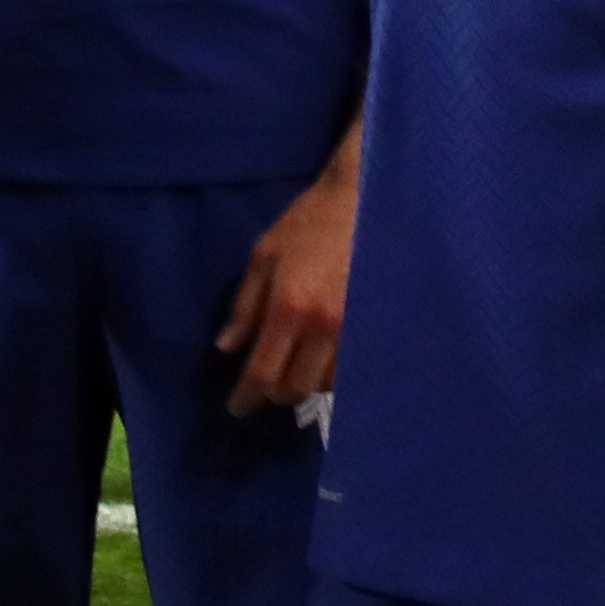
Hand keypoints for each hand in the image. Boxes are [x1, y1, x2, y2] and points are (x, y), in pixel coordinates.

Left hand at [217, 130, 356, 411]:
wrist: (366, 197)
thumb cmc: (309, 220)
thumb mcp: (264, 254)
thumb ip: (245, 305)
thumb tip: (229, 347)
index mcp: (290, 306)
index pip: (263, 371)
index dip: (247, 397)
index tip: (237, 407)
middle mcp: (324, 326)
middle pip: (296, 387)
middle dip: (275, 393)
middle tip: (264, 384)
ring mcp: (355, 328)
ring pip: (325, 383)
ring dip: (305, 383)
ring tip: (293, 368)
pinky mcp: (376, 325)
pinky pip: (351, 368)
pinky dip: (331, 372)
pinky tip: (321, 358)